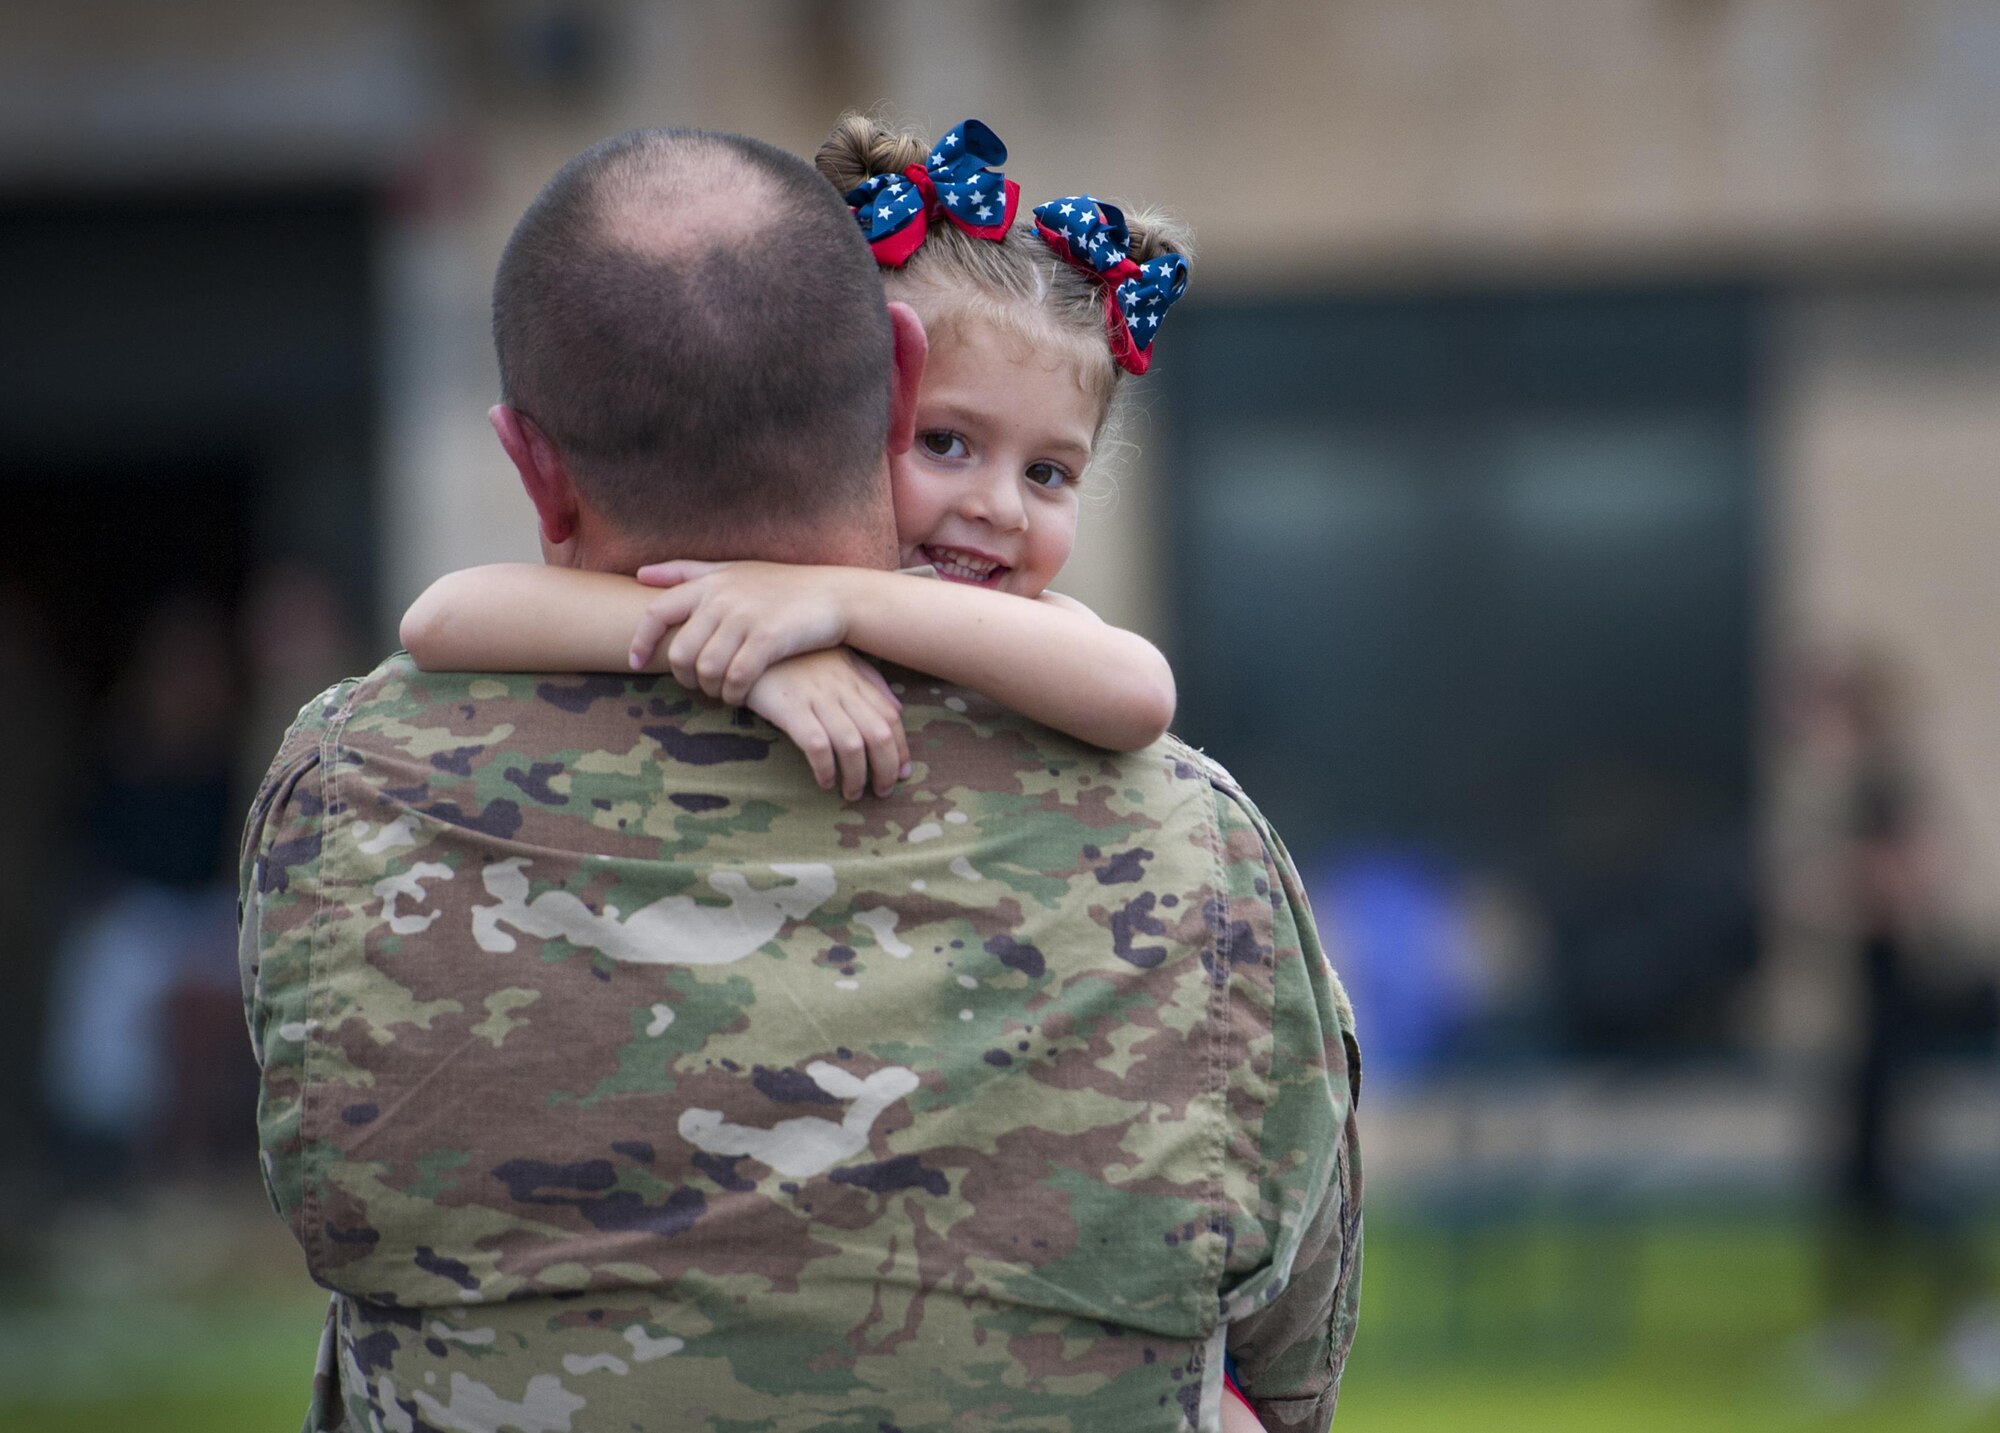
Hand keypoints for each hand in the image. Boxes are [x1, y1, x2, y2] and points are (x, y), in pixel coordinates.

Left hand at [629, 560, 852, 704]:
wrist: (834, 595)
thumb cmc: (781, 586)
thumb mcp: (733, 570)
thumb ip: (687, 572)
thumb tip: (640, 574)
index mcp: (710, 582)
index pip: (657, 612)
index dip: (641, 641)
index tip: (635, 662)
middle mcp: (723, 598)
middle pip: (680, 651)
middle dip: (684, 676)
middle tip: (697, 685)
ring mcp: (745, 618)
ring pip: (706, 669)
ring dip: (710, 689)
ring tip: (721, 692)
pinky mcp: (768, 639)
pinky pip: (736, 678)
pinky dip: (733, 693)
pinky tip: (739, 696)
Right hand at [744, 649, 909, 798]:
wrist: (749, 646)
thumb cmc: (793, 657)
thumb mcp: (835, 659)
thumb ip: (867, 681)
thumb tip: (897, 710)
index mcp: (854, 678)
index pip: (890, 716)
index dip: (901, 748)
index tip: (902, 772)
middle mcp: (840, 687)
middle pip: (878, 733)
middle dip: (887, 768)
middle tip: (882, 791)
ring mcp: (816, 697)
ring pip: (852, 744)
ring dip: (857, 776)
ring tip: (852, 794)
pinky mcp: (790, 708)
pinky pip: (817, 744)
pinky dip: (826, 767)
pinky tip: (825, 781)